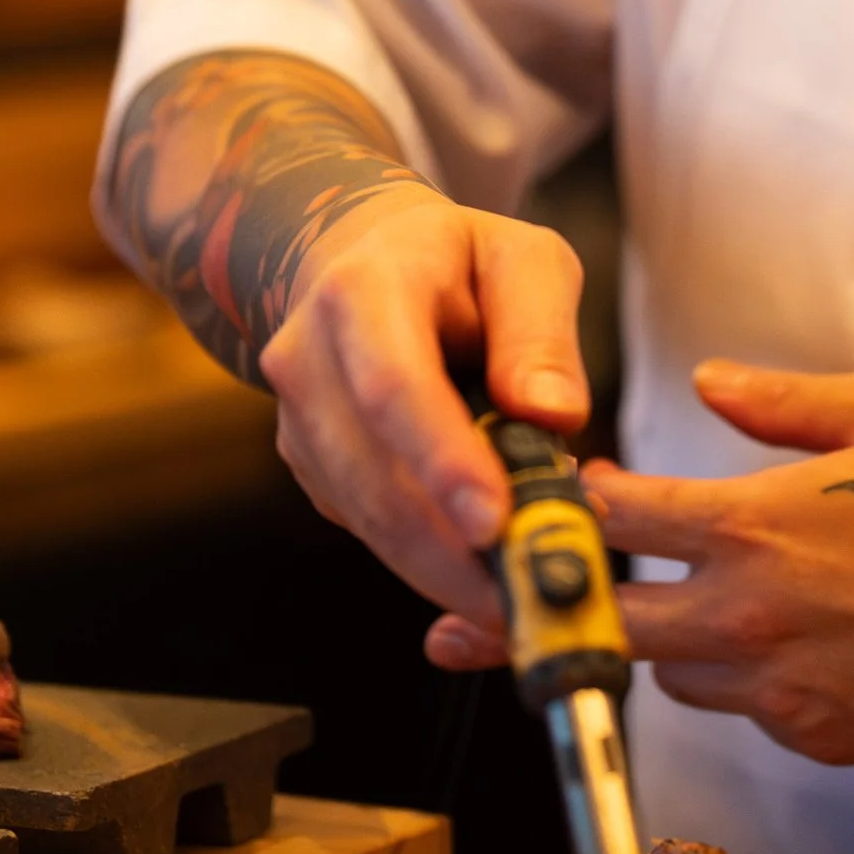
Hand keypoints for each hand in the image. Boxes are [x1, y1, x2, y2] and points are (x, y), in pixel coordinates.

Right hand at [262, 180, 588, 622]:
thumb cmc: (457, 262)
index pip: (393, 386)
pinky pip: (368, 527)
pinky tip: (488, 570)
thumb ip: (541, 330)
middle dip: (451, 549)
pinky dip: (430, 560)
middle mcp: (309, 357)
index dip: (441, 461)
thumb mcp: (523, 260)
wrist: (360, 256)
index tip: (495, 524)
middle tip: (528, 597)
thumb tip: (553, 415)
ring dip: (445, 569)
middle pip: (372, 474)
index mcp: (362, 289)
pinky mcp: (312, 467)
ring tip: (525, 594)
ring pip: (366, 516)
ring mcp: (300, 419)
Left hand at [421, 361, 853, 763]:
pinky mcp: (819, 738)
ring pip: (672, 673)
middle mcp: (748, 620)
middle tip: (482, 609)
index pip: (614, 521)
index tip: (550, 493)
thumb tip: (706, 378)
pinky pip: (743, 711)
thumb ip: (780, 399)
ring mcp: (782, 691)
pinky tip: (759, 646)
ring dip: (656, 641)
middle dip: (545, 612)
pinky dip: (735, 679)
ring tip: (647, 614)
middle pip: (605, 625)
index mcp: (752, 528)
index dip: (571, 503)